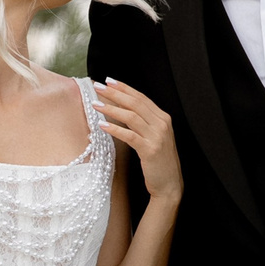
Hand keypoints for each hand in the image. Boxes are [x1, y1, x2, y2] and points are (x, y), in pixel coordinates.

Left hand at [94, 80, 181, 202]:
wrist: (170, 184)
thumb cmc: (158, 161)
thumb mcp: (154, 137)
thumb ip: (143, 123)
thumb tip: (121, 110)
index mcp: (163, 118)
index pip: (141, 98)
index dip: (124, 88)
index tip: (109, 81)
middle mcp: (162, 124)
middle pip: (135, 103)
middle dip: (115, 93)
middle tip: (98, 86)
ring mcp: (157, 136)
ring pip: (131, 116)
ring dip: (111, 108)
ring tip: (94, 104)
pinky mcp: (150, 150)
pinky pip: (129, 135)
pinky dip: (115, 129)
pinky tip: (102, 125)